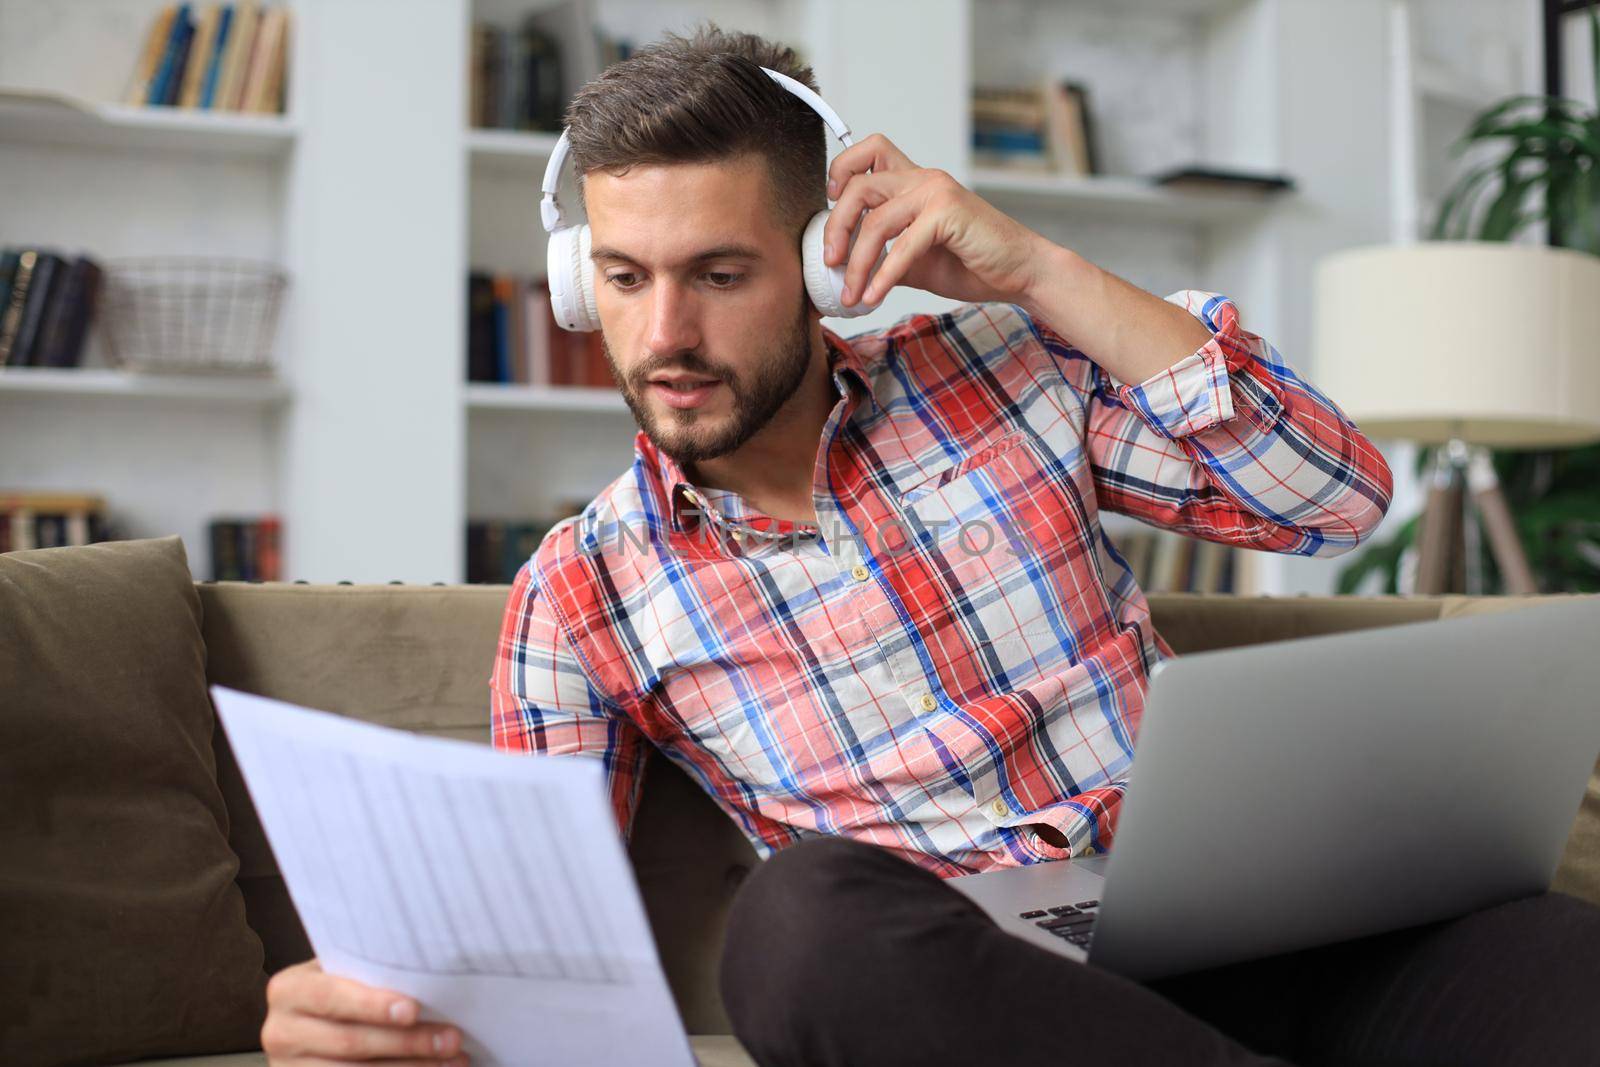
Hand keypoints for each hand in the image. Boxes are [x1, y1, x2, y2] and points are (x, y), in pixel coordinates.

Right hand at [262, 958, 468, 1065]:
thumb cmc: (345, 990)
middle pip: (350, 1042)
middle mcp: (280, 1032)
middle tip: (452, 1039)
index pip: (331, 997)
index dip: (372, 1005)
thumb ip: (372, 973)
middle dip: (407, 1042)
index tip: (413, 1010)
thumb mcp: (346, 974)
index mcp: (288, 990)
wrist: (316, 1025)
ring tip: (453, 1060)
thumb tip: (433, 973)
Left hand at [822, 133, 1052, 308]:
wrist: (1020, 273)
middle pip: (859, 186)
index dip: (842, 170)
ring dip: (857, 262)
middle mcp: (924, 179)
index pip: (870, 151)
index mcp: (916, 182)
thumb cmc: (973, 264)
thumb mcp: (915, 261)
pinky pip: (902, 245)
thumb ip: (884, 256)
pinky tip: (873, 296)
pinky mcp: (948, 214)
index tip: (830, 205)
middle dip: (836, 227)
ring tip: (851, 293)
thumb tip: (845, 273)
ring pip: (876, 220)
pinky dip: (883, 275)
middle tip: (830, 262)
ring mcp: (937, 193)